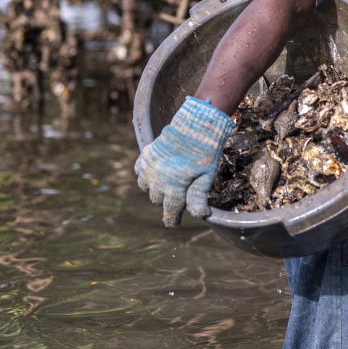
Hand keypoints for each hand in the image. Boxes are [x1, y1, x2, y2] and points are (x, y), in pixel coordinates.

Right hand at [135, 96, 235, 226]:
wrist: (192, 125)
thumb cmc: (204, 151)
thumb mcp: (207, 175)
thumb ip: (199, 196)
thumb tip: (199, 215)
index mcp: (174, 188)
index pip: (170, 211)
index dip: (172, 219)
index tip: (173, 223)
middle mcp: (158, 180)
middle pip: (158, 200)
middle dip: (167, 200)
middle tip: (178, 193)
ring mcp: (149, 168)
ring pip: (146, 188)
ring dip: (155, 188)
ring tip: (167, 182)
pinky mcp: (145, 156)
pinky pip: (140, 172)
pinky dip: (146, 175)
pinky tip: (157, 171)